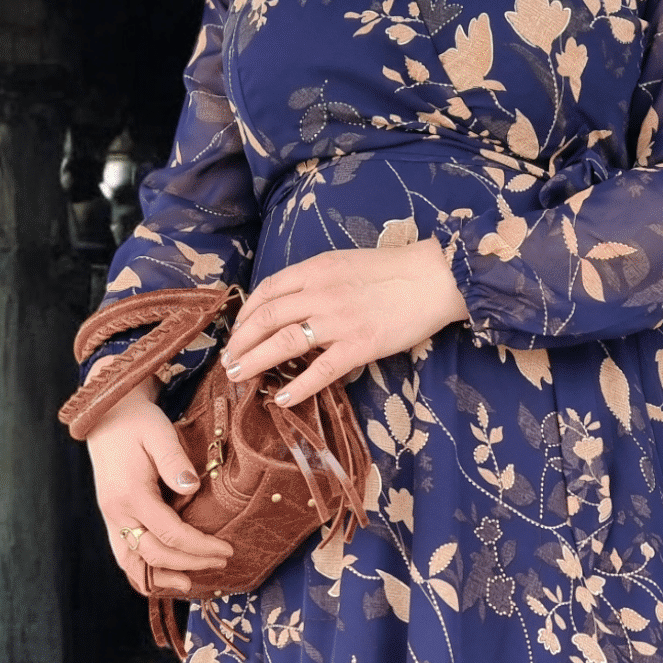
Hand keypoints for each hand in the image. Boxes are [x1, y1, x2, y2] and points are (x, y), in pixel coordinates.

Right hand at [85, 370, 232, 596]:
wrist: (108, 416)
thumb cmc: (138, 423)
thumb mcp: (159, 433)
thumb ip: (174, 461)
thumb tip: (191, 487)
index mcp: (131, 494)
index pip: (171, 534)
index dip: (201, 547)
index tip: (226, 549)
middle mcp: (117, 512)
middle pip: (155, 554)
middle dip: (190, 563)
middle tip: (221, 562)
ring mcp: (111, 518)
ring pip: (132, 563)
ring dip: (161, 577)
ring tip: (190, 584)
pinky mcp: (112, 519)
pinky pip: (124, 555)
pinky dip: (142, 571)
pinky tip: (162, 577)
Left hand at [222, 237, 467, 406]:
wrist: (434, 278)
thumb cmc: (394, 271)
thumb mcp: (346, 264)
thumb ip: (318, 281)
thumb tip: (295, 305)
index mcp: (316, 269)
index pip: (268, 290)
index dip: (246, 313)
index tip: (238, 331)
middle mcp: (320, 293)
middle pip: (266, 318)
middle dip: (240, 341)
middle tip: (228, 361)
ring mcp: (339, 320)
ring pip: (283, 342)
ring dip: (255, 361)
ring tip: (238, 376)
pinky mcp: (359, 345)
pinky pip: (320, 370)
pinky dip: (297, 386)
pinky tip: (281, 399)